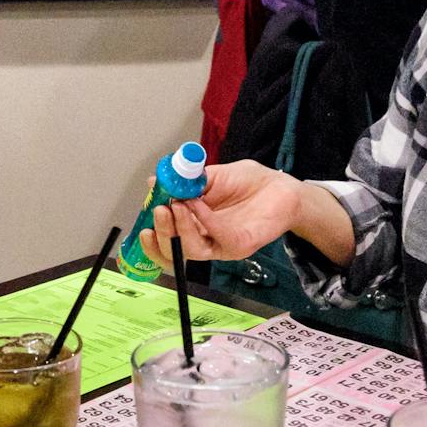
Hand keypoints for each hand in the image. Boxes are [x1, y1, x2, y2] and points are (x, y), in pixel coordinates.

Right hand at [141, 160, 301, 268]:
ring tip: (176, 205)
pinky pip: (218, 237)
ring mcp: (223, 245)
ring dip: (180, 228)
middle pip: (176, 250)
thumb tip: (155, 181)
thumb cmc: (250, 183)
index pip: (168, 242)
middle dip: (163, 232)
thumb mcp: (211, 176)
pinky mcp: (240, 245)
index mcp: (195, 226)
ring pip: (193, 250)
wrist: (282, 187)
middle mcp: (207, 240)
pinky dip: (204, 220)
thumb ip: (185, 181)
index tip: (144, 218)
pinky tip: (197, 204)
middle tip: (158, 210)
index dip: (153, 236)